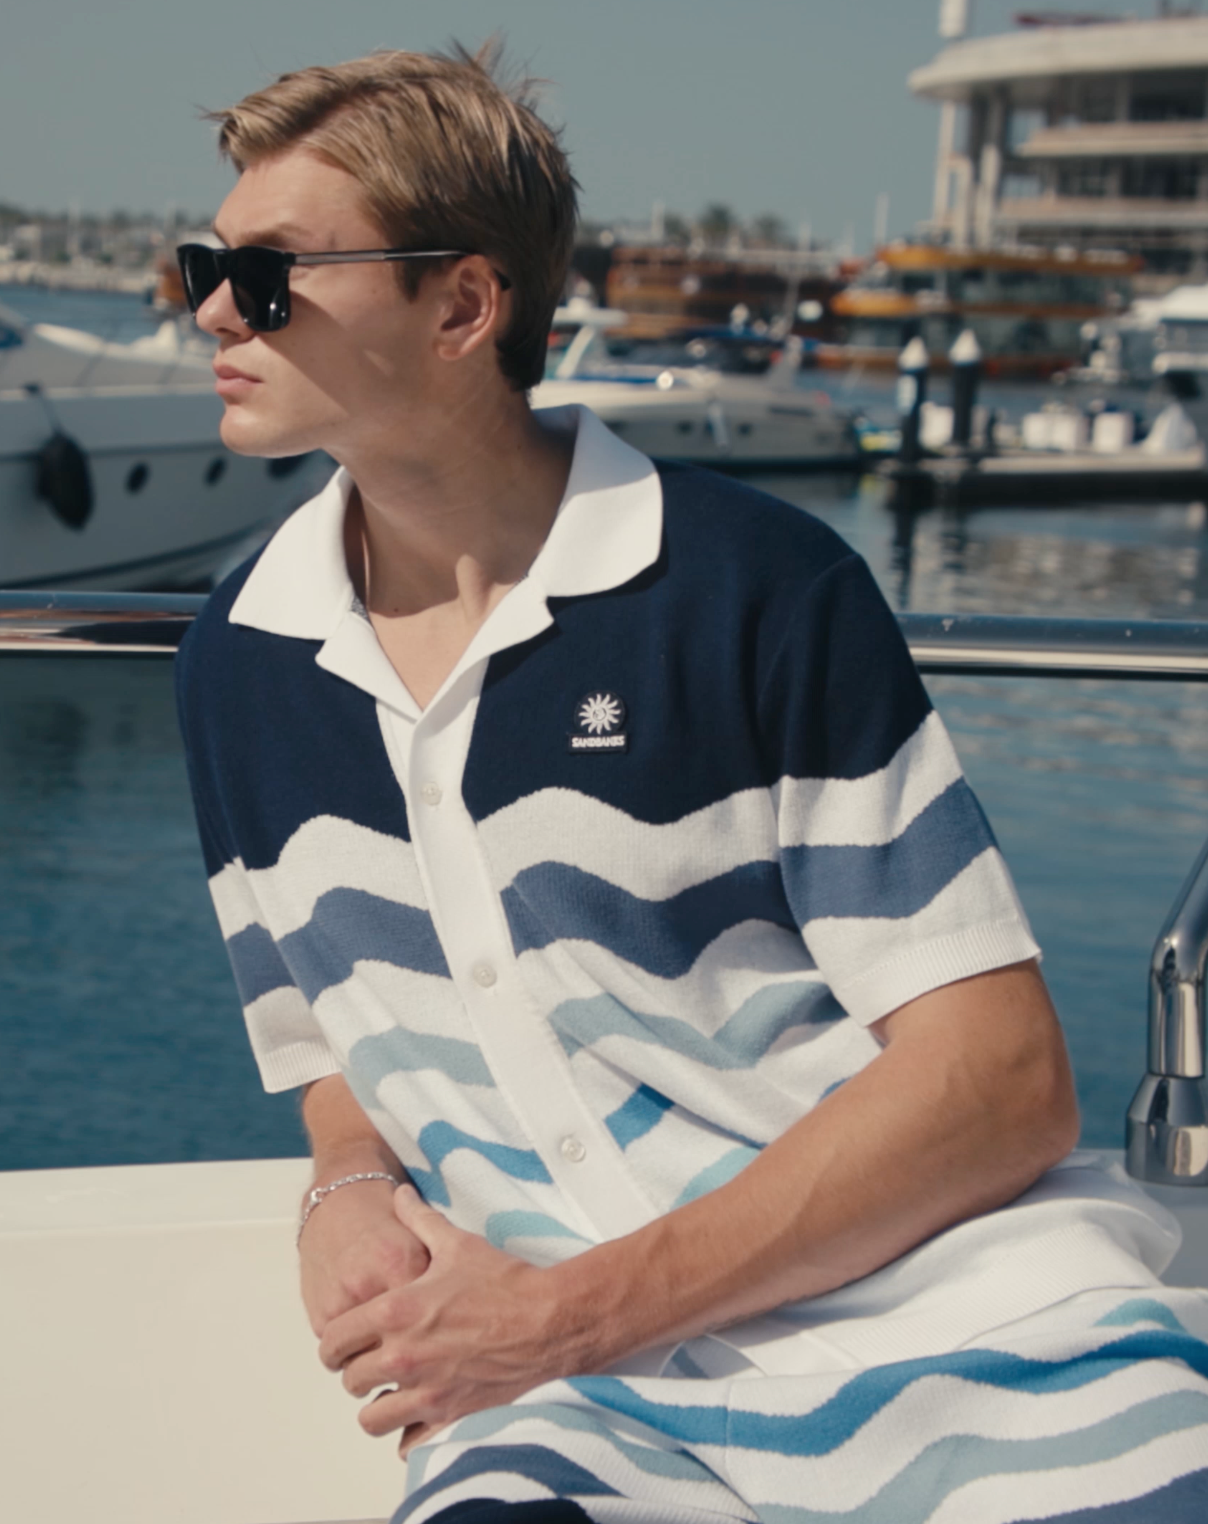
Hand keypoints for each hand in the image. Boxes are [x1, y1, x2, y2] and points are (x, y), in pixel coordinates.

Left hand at [318, 1185, 593, 1453]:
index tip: (344, 1341)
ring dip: (377, 1405)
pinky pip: (408, 1444)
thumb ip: (420, 1219)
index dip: (334, 1341)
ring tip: (392, 1390)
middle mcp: (404, 1357)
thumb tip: (400, 1194)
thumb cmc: (505, 1282)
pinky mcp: (451, 1417)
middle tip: (372, 1361)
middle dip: (356, 1371)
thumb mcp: (457, 1243)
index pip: (335, 1339)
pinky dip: (407, 1434)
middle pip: (350, 1382)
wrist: (550, 1321)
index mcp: (397, 1312)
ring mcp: (426, 1392)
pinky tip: (417, 1414)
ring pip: (371, 1419)